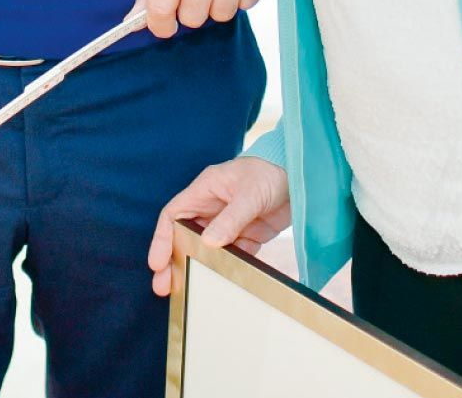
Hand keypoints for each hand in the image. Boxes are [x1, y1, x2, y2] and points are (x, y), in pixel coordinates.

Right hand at [148, 156, 290, 295]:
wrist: (304, 175)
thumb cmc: (271, 172)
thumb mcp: (250, 194)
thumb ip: (230, 219)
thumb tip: (208, 244)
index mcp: (205, 191)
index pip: (173, 216)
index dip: (162, 240)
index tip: (157, 264)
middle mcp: (212, 208)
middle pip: (184, 237)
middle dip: (174, 260)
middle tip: (164, 287)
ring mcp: (229, 222)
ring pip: (206, 249)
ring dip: (198, 267)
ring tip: (189, 289)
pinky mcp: (248, 234)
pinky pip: (233, 255)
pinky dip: (228, 268)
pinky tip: (225, 282)